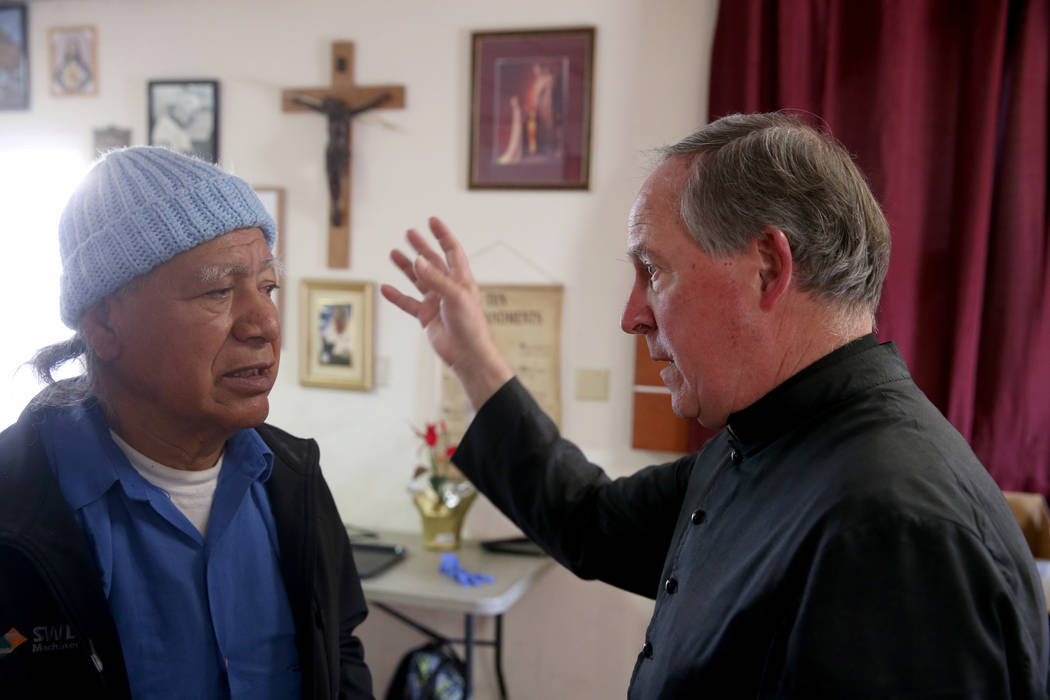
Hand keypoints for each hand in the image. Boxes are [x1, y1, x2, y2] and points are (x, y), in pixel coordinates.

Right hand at [381, 217, 512, 408]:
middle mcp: (448, 288)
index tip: (432, 221)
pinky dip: (396, 296)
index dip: (443, 235)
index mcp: (461, 279)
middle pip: (433, 262)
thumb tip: (418, 261)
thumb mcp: (455, 297)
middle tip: (409, 233)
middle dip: (421, 247)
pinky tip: (385, 288)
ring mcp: (436, 302)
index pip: (452, 251)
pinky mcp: (426, 317)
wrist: (467, 354)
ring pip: (418, 280)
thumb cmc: (470, 325)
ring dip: (406, 267)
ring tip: (393, 253)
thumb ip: (436, 278)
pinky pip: (408, 303)